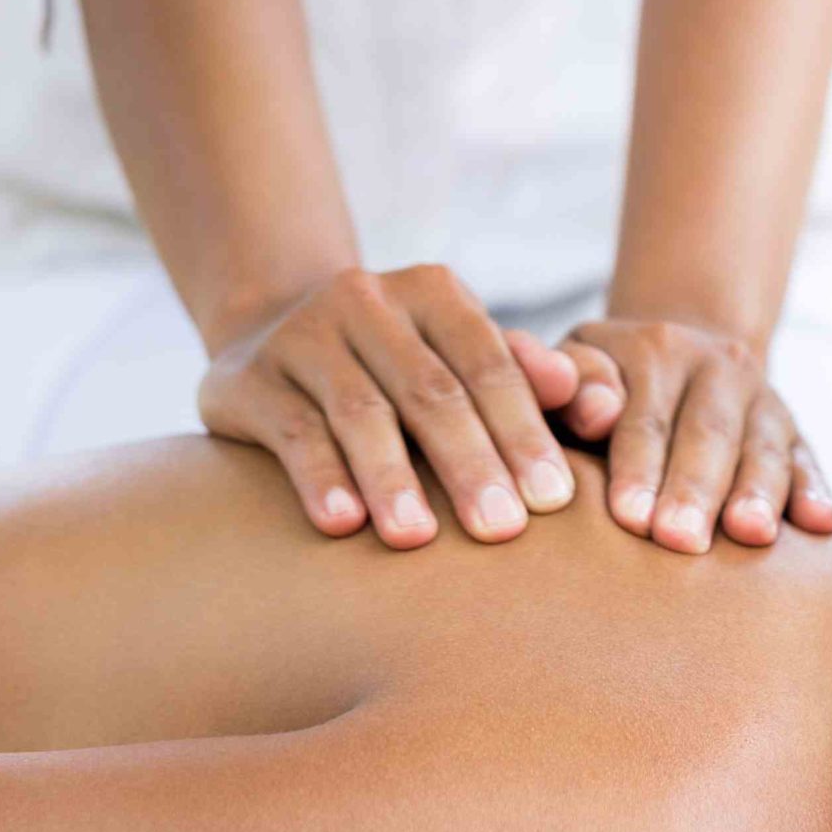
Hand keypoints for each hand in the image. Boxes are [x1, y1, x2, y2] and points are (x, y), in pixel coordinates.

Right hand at [198, 265, 582, 546]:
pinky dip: (321, 478)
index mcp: (433, 292)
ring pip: (360, 413)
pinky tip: (344, 524)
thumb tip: (583, 390)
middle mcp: (366, 301)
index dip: (524, 432)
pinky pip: (292, 432)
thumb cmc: (401, 365)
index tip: (555, 501)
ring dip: (392, 479)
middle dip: (470, 464)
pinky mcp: (247, 379)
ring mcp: (303, 336)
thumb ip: (524, 374)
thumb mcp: (461, 356)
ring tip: (419, 540)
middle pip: (431, 392)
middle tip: (503, 531)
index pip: (489, 366)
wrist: (271, 334)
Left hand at [557, 315, 831, 551]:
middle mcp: (717, 365)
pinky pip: (807, 460)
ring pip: (763, 447)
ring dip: (758, 493)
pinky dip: (814, 491)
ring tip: (750, 536)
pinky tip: (819, 524)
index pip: (645, 416)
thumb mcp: (576, 365)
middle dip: (696, 490)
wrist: (679, 354)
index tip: (629, 518)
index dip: (638, 467)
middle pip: (709, 433)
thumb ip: (569, 383)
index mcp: (656, 349)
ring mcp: (762, 398)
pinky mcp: (793, 430)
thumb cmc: (604, 384)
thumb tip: (594, 411)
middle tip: (682, 541)